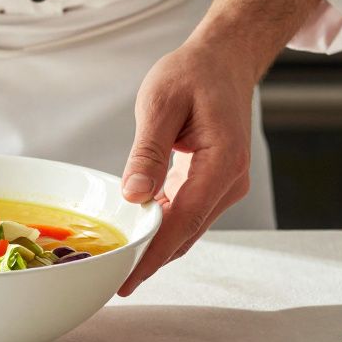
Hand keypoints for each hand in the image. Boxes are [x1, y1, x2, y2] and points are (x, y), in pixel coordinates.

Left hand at [116, 42, 254, 295]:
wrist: (225, 60)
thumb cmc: (194, 73)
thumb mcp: (161, 102)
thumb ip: (148, 152)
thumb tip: (134, 195)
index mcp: (221, 163)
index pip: (182, 221)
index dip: (153, 254)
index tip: (127, 278)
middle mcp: (229, 182)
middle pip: (186, 233)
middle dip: (151, 259)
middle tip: (112, 281)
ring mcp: (224, 185)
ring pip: (186, 228)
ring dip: (155, 246)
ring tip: (119, 264)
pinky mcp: (214, 182)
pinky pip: (186, 212)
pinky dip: (162, 226)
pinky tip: (136, 233)